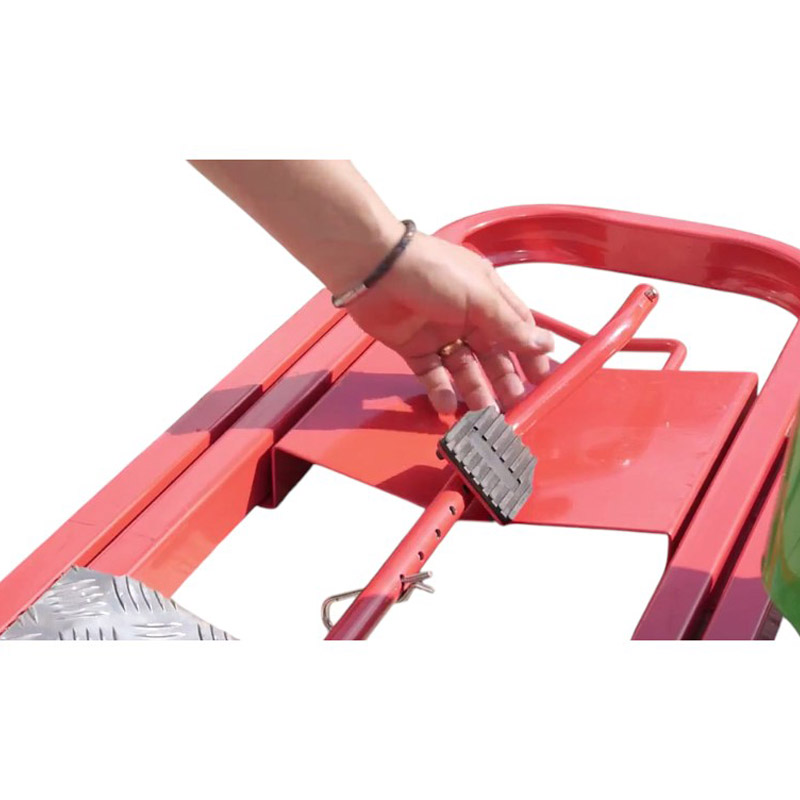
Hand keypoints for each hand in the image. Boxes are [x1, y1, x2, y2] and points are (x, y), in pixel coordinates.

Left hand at [345, 232, 554, 413]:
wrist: (375, 269)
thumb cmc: (432, 270)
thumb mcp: (480, 296)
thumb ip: (510, 325)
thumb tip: (544, 344)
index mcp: (486, 295)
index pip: (516, 327)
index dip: (529, 353)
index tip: (541, 378)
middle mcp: (465, 315)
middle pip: (491, 354)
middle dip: (503, 378)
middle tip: (513, 403)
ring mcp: (439, 333)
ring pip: (463, 368)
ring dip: (475, 390)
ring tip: (484, 412)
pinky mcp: (413, 348)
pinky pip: (431, 374)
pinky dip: (440, 390)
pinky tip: (448, 404)